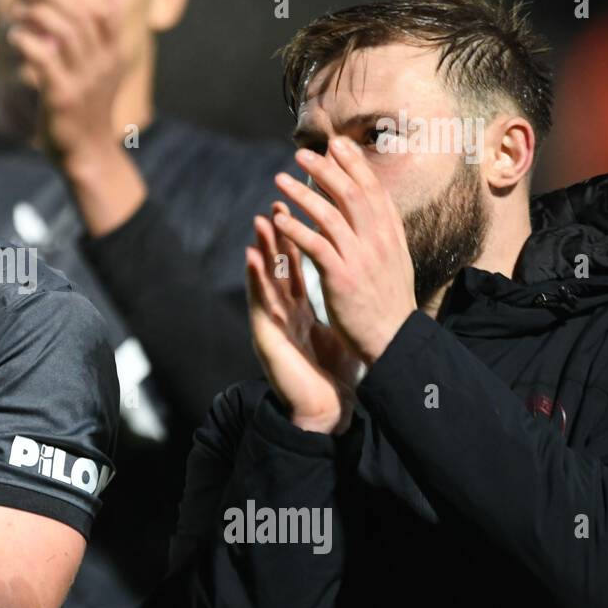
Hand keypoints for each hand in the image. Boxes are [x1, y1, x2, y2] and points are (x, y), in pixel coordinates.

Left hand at [7, 0, 125, 163]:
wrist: (89, 154)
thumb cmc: (90, 109)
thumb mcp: (107, 69)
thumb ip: (108, 33)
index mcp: (113, 55)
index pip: (99, 9)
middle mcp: (102, 64)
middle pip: (80, 13)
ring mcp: (84, 80)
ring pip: (64, 30)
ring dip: (36, 15)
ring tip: (17, 14)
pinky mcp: (63, 96)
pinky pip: (44, 57)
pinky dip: (26, 41)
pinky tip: (14, 37)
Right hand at [247, 203, 359, 433]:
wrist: (323, 410)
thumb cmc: (332, 373)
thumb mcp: (339, 328)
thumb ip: (339, 304)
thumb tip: (355, 285)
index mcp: (301, 307)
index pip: (302, 263)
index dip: (304, 233)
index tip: (307, 205)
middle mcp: (284, 310)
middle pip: (281, 263)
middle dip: (281, 231)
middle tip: (281, 197)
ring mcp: (273, 321)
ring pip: (266, 278)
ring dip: (262, 247)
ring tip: (261, 219)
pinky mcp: (266, 336)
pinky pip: (260, 302)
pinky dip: (255, 278)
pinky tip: (252, 257)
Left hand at [272, 138, 417, 364]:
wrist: (393, 338)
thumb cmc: (389, 299)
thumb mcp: (394, 258)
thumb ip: (382, 230)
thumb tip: (373, 202)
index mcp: (390, 233)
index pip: (372, 188)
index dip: (353, 163)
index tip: (335, 144)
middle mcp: (378, 240)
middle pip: (350, 193)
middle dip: (325, 168)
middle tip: (300, 153)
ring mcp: (360, 258)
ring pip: (329, 215)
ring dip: (302, 193)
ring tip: (280, 178)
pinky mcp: (341, 278)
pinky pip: (315, 246)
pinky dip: (296, 229)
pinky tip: (278, 218)